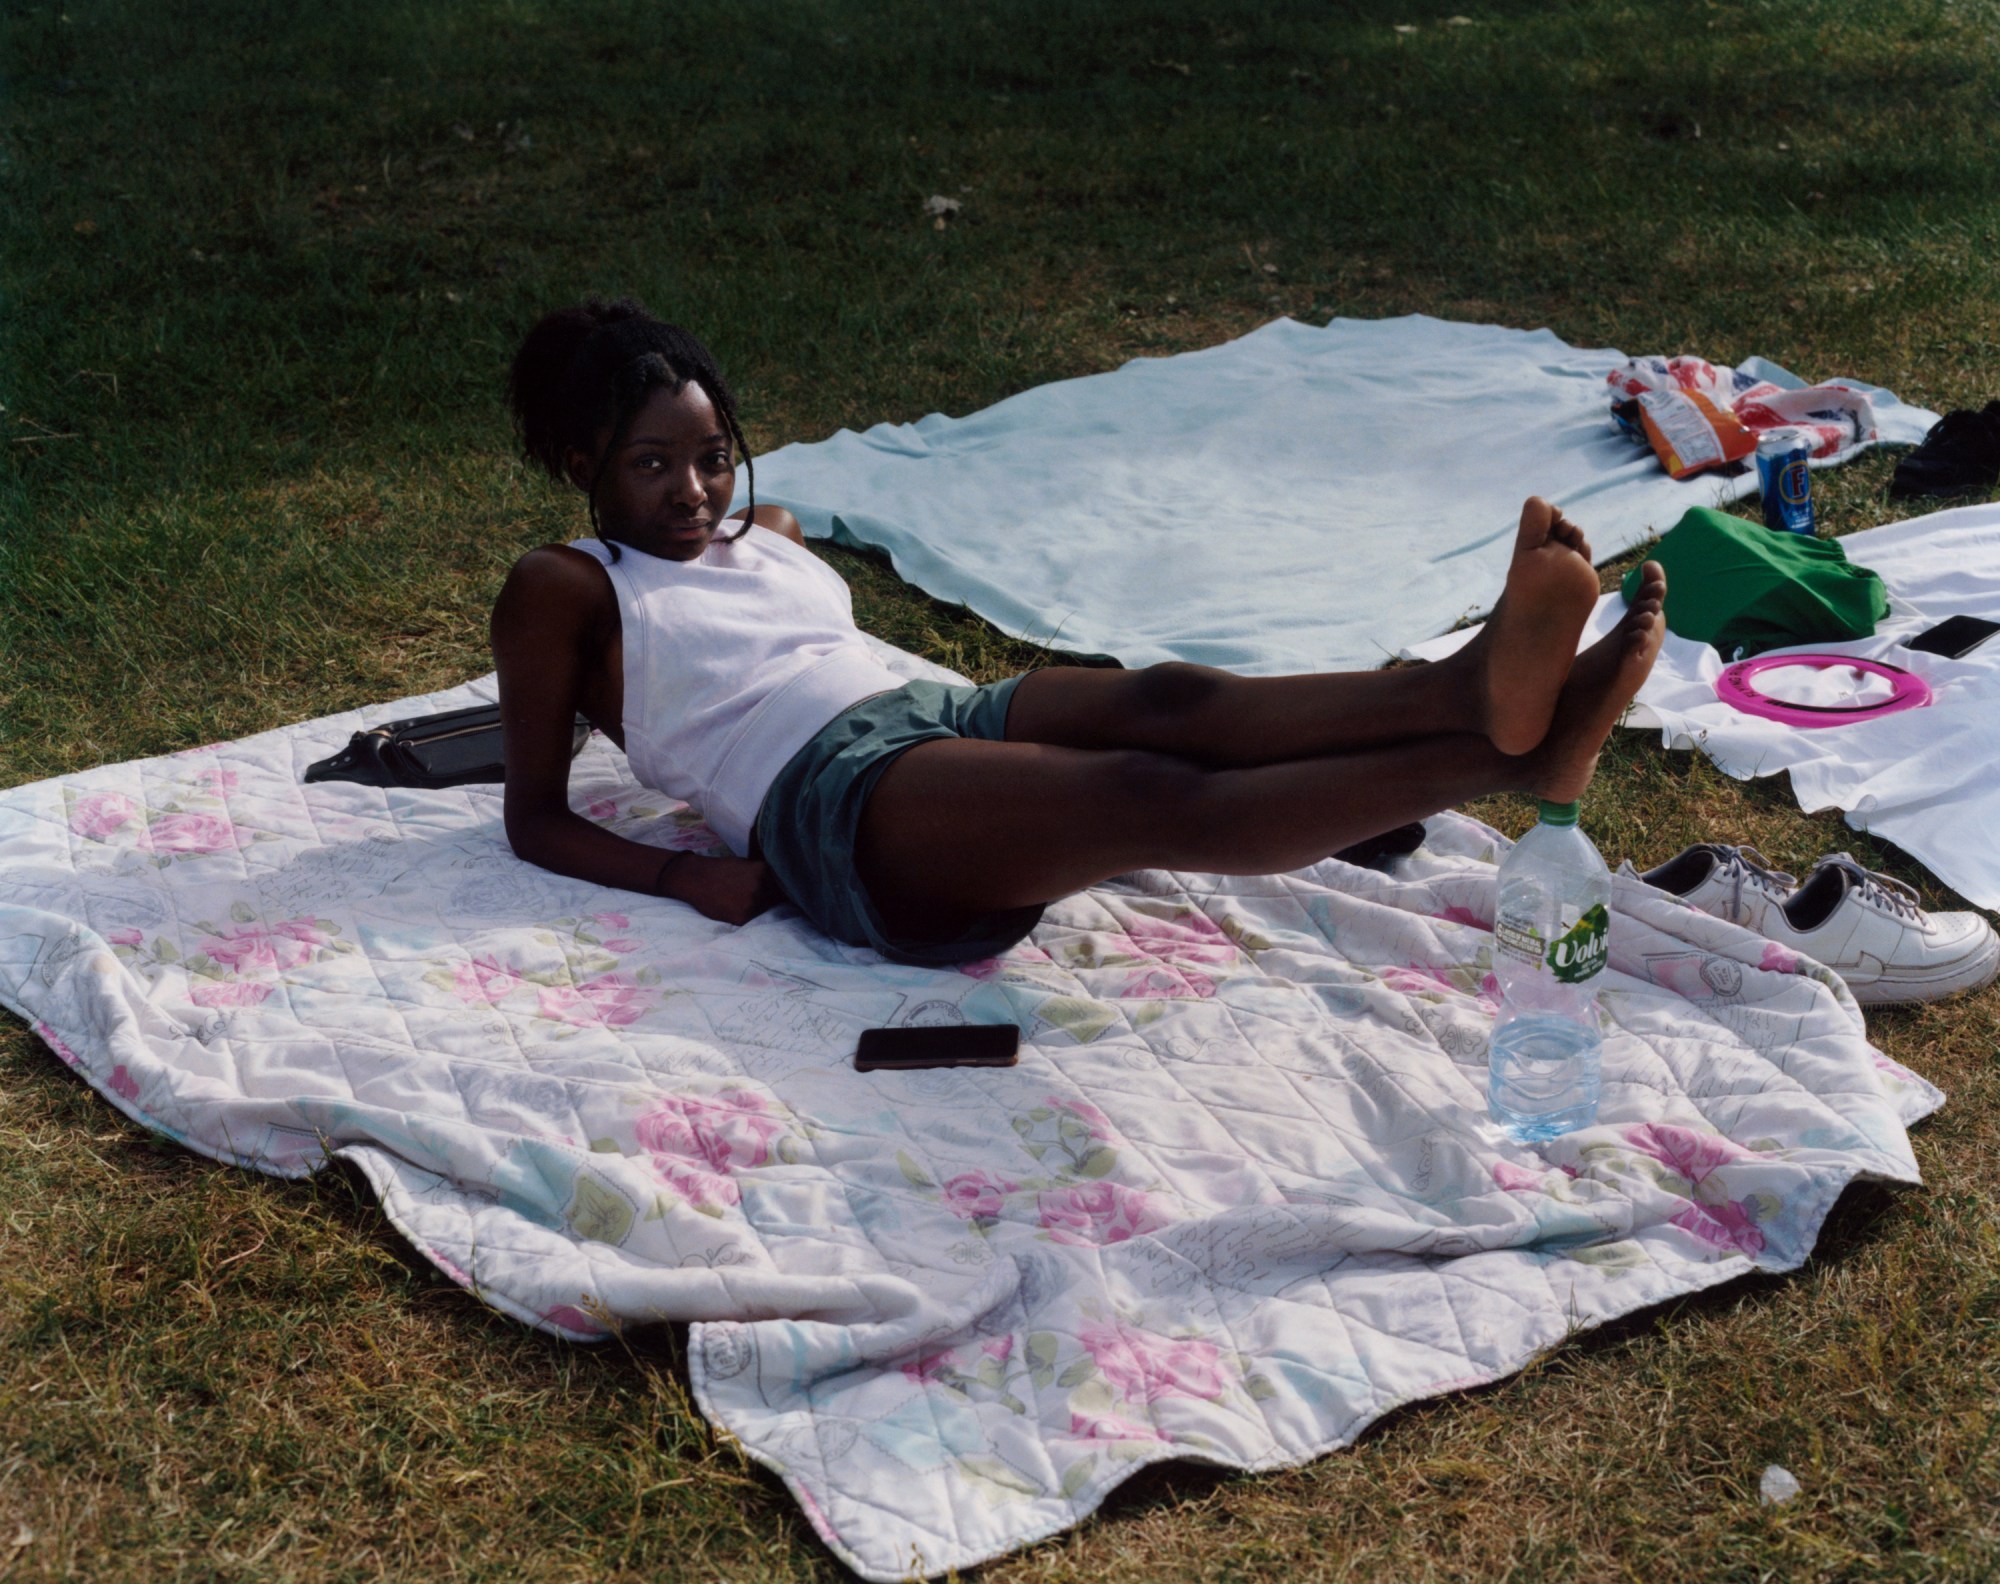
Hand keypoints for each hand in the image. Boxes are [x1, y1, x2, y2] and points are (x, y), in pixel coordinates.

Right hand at [655, 852, 787, 925]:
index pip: (783, 885)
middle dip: (771, 898)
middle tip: (754, 896)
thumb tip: (783, 883)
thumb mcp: (746, 864)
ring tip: (740, 899)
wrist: (695, 878)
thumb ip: (764, 874)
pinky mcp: (741, 917)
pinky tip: (733, 906)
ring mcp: (751, 903)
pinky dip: (745, 914)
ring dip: (758, 907)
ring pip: (763, 909)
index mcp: (764, 871)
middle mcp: (760, 887)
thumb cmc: (721, 869)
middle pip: (775, 899)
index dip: (784, 889)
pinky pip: (751, 919)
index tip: (786, 891)